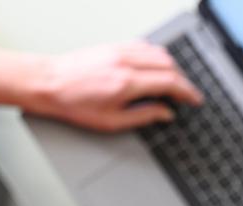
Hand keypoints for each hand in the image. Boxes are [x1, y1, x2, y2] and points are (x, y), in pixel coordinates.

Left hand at [0, 43, 202, 131]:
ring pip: (158, 52)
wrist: (48, 83)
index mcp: (127, 83)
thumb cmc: (73, 104)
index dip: (187, 91)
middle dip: (182, 80)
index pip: (170, 82)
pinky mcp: (113, 46)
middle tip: (184, 94)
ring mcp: (119, 51)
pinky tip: (154, 68)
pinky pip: (143, 46)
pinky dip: (155, 56)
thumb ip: (143, 117)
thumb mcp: (111, 122)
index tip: (194, 99)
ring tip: (171, 83)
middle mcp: (125, 62)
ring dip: (170, 67)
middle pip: (169, 64)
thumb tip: (164, 114)